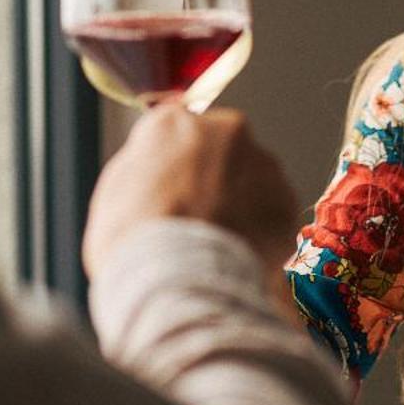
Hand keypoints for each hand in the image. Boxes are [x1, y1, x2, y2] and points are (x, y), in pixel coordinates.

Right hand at [83, 106, 296, 278]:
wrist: (179, 281)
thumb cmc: (134, 242)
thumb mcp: (116, 193)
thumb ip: (145, 169)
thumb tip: (159, 168)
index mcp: (174, 124)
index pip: (179, 132)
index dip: (177, 166)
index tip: (175, 191)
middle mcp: (226, 131)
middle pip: (223, 151)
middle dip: (215, 180)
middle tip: (197, 221)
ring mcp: (263, 165)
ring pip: (253, 180)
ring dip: (241, 205)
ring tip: (217, 246)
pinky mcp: (287, 202)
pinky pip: (273, 214)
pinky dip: (260, 233)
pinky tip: (238, 256)